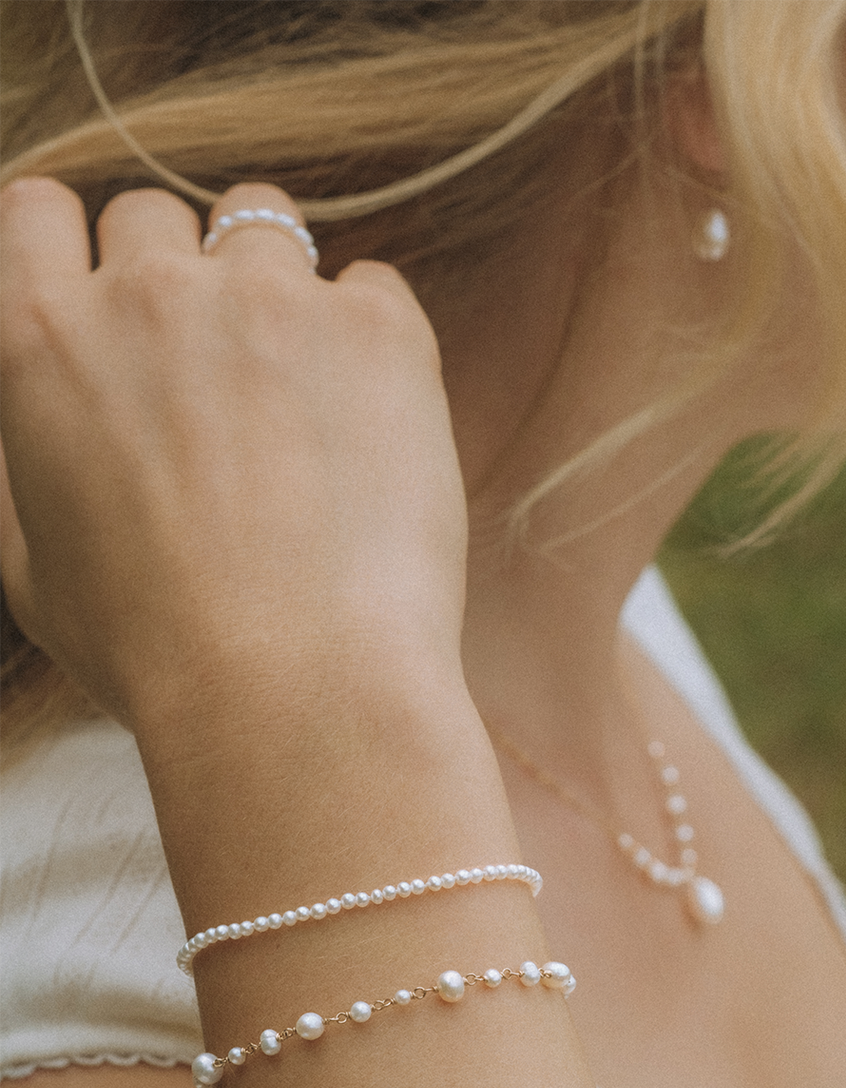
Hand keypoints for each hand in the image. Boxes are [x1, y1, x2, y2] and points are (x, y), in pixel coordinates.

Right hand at [0, 180, 467, 728]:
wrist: (294, 686)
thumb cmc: (157, 650)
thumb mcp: (32, 565)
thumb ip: (26, 455)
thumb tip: (49, 402)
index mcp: (46, 340)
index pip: (39, 210)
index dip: (75, 245)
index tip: (111, 289)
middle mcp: (151, 293)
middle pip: (154, 216)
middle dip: (177, 274)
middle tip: (217, 370)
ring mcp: (271, 299)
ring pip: (263, 226)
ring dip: (272, 285)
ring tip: (301, 388)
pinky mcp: (378, 328)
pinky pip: (369, 285)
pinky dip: (367, 334)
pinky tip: (369, 420)